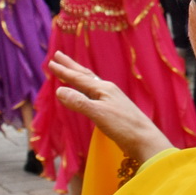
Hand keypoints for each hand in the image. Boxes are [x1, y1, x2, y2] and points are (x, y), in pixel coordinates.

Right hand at [48, 52, 171, 164]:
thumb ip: (79, 102)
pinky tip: (89, 91)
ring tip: (71, 69)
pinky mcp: (114, 109)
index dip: (64, 71)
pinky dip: (86, 88)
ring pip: (90, 82)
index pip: (79, 78)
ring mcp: (111, 99)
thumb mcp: (98, 114)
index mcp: (103, 89)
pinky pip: (94, 92)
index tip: (51, 62)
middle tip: (58, 55)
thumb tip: (59, 90)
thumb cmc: (123, 126)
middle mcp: (107, 90)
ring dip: (78, 75)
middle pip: (85, 75)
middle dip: (71, 66)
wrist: (145, 139)